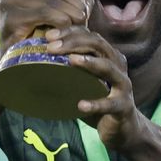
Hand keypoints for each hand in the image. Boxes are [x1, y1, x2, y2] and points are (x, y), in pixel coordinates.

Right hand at [0, 0, 89, 51]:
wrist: (16, 56)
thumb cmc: (38, 30)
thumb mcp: (55, 9)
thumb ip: (72, 0)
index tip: (80, 0)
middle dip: (75, 2)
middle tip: (84, 15)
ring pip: (52, 0)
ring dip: (71, 13)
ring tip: (80, 23)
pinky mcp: (11, 17)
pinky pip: (45, 13)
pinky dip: (60, 20)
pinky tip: (66, 28)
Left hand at [44, 25, 142, 148]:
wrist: (123, 129)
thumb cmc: (99, 101)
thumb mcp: (84, 82)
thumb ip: (69, 70)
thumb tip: (36, 62)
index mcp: (108, 56)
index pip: (90, 35)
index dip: (70, 32)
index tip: (48, 36)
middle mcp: (118, 65)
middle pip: (98, 45)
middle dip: (74, 42)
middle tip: (51, 48)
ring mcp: (123, 85)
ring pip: (109, 68)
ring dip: (89, 63)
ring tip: (70, 61)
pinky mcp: (123, 106)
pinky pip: (110, 104)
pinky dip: (95, 104)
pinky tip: (81, 106)